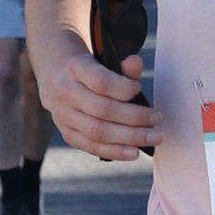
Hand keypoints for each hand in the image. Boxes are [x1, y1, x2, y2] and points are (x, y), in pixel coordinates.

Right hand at [40, 29, 156, 160]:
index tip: (139, 89)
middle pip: (102, 110)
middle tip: (157, 120)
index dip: (124, 88)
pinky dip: (115, 151)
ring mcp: (63, 116)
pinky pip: (91, 147)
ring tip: (153, 137)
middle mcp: (65, 93)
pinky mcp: (67, 134)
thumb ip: (122, 66)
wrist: (57, 80)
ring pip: (97, 132)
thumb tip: (136, 63)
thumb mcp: (103, 61)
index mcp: (75, 68)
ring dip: (129, 137)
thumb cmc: (90, 71)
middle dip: (135, 118)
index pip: (101, 82)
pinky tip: (134, 152)